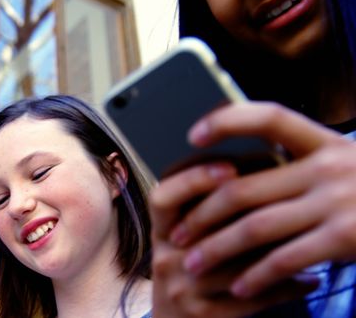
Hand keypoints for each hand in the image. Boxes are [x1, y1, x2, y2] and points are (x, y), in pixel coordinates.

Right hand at [150, 161, 317, 316]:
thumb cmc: (191, 268)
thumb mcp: (184, 234)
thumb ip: (207, 205)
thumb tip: (259, 167)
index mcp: (161, 230)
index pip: (163, 197)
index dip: (193, 179)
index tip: (230, 169)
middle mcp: (164, 258)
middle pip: (203, 229)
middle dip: (249, 212)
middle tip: (289, 198)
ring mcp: (182, 288)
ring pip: (233, 264)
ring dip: (275, 250)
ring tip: (307, 235)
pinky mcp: (203, 315)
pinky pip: (250, 299)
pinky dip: (285, 288)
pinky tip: (309, 278)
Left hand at [165, 102, 355, 297]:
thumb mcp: (347, 165)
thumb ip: (306, 165)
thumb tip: (244, 177)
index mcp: (326, 143)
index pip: (269, 117)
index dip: (227, 121)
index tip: (191, 135)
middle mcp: (329, 166)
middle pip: (243, 188)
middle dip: (202, 216)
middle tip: (178, 234)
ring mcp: (337, 202)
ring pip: (254, 227)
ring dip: (217, 249)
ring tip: (193, 263)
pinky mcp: (345, 238)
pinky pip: (284, 259)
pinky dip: (256, 275)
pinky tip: (239, 287)